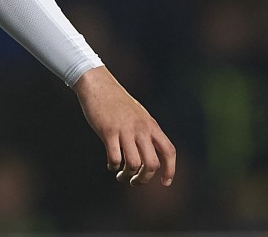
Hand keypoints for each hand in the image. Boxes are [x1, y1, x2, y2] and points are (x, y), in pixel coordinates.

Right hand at [73, 65, 175, 186]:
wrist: (97, 84)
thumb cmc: (116, 101)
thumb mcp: (138, 114)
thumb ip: (146, 131)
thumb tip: (149, 153)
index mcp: (151, 125)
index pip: (169, 151)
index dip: (170, 170)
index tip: (165, 182)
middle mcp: (141, 128)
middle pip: (152, 164)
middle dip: (144, 178)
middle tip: (134, 181)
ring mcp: (125, 129)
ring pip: (134, 164)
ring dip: (127, 175)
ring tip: (121, 175)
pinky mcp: (108, 130)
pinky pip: (115, 157)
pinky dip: (113, 166)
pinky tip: (110, 164)